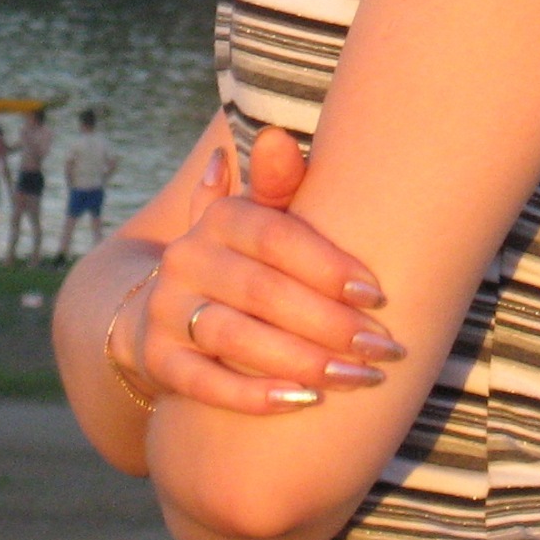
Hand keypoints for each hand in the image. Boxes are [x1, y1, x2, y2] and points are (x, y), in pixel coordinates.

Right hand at [123, 127, 403, 415]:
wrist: (164, 308)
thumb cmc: (244, 262)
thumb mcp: (261, 221)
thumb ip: (277, 186)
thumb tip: (278, 138)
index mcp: (218, 218)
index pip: (274, 236)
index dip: (327, 265)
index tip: (377, 293)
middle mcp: (185, 259)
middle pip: (261, 291)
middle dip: (328, 322)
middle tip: (382, 347)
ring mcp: (166, 310)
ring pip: (234, 337)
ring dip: (300, 361)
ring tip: (355, 378)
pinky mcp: (158, 360)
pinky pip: (204, 383)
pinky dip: (254, 394)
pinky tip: (302, 401)